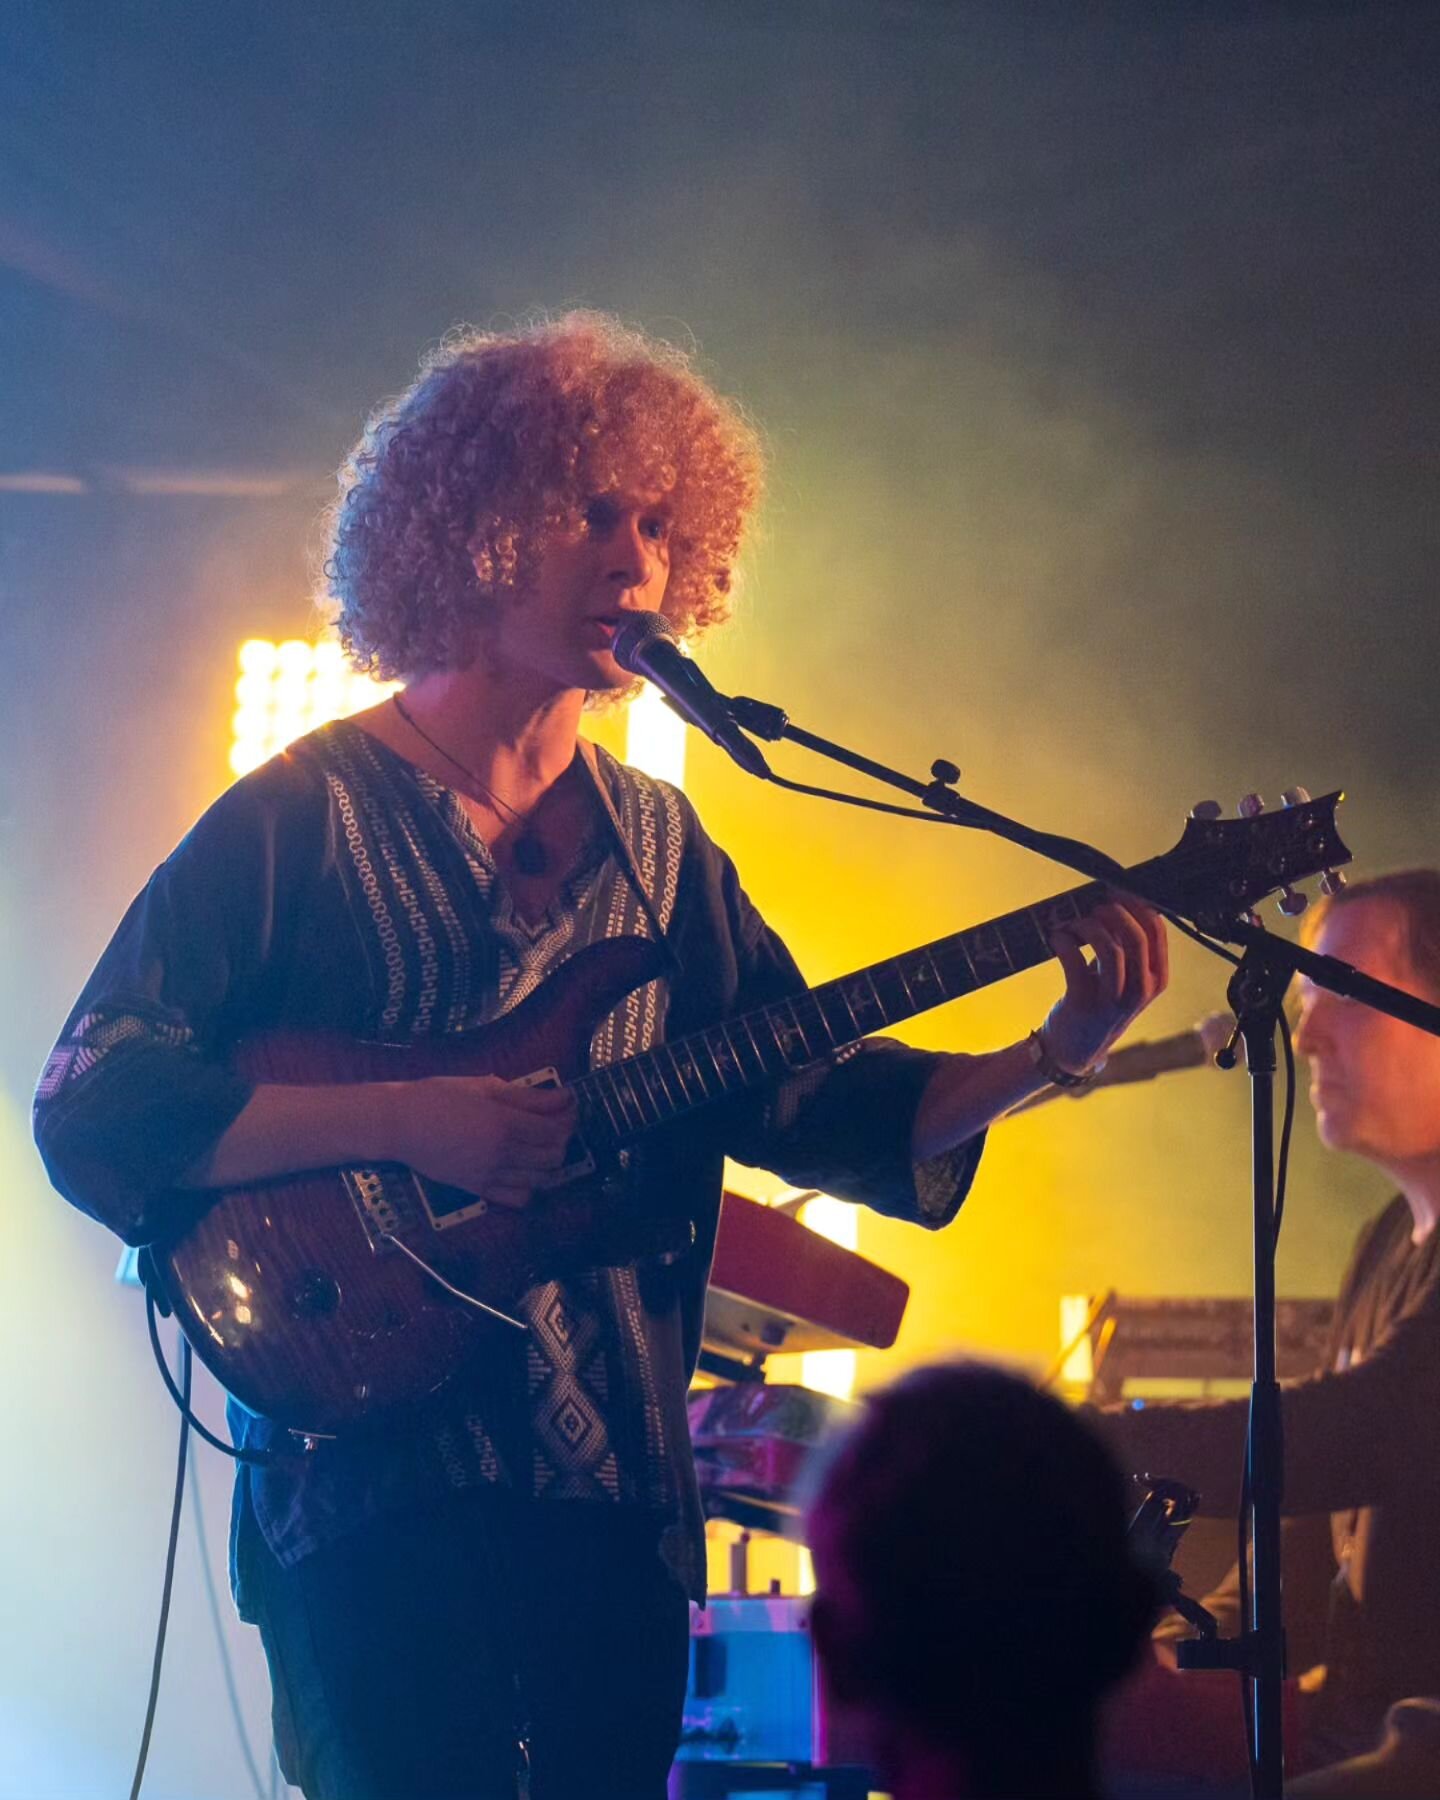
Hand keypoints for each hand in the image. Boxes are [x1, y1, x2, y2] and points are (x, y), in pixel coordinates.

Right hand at [388, 1074, 577, 1208]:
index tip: (569, 1104)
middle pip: (554, 1156)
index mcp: (504, 1123)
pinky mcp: (478, 1189)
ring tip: (542, 1145)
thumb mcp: (484, 1086)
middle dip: (563, 1139)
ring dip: (550, 1163)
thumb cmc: (438, 1097)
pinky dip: (530, 1187)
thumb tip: (562, 1097)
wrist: (399, 1125)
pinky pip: (518, 1198)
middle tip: (557, 1122)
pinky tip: (523, 1170)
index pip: (555, 1128)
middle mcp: (502, 1153)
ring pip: (541, 1180)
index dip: (569, 1117)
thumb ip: (526, 1096)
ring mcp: (490, 1174)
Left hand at [1041, 898, 1168, 1075]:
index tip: (1115, 890)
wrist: (1074, 1050)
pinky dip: (1063, 941)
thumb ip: (1126, 946)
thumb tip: (1112, 899)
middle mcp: (1141, 991)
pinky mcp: (1083, 1004)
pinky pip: (1074, 960)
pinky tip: (1057, 937)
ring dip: (1087, 926)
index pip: (1157, 930)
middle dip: (1111, 910)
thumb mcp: (1125, 978)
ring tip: (1073, 923)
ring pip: (1109, 947)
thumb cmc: (1099, 1003)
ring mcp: (1114, 1000)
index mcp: (1157, 979)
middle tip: (1092, 906)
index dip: (1135, 902)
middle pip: (1135, 935)